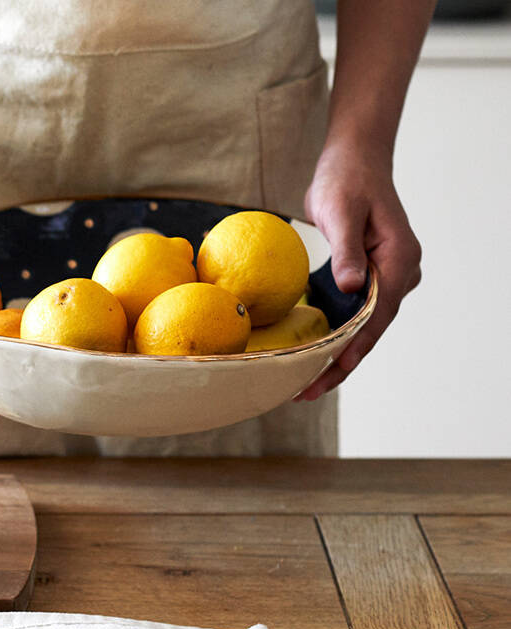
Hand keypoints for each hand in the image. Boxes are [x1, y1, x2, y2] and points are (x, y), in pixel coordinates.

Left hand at [296, 143, 421, 400]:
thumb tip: (351, 288)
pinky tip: (310, 353)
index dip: (355, 347)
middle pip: (371, 329)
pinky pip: (353, 312)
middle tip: (307, 391)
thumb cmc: (347, 180)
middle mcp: (399, 273)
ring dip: (336, 354)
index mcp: (400, 260)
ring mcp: (386, 277)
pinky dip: (334, 334)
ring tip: (306, 383)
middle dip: (341, 362)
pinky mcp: (368, 276)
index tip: (334, 371)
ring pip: (363, 326)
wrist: (353, 160)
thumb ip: (346, 251)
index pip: (378, 315)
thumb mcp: (341, 212)